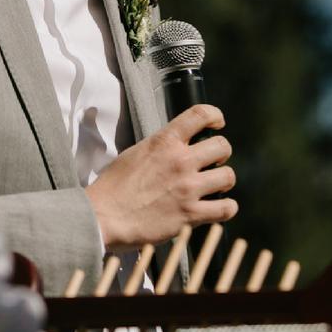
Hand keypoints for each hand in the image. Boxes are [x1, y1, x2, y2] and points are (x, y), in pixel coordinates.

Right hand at [86, 104, 237, 251]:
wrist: (103, 216)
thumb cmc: (113, 187)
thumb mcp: (135, 153)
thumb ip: (160, 148)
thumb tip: (174, 147)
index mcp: (164, 142)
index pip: (200, 114)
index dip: (215, 116)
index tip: (217, 123)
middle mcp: (180, 161)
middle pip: (222, 146)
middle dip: (221, 154)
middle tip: (213, 163)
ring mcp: (188, 188)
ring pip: (228, 176)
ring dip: (224, 181)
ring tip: (215, 186)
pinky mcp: (190, 214)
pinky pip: (226, 208)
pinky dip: (227, 208)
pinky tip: (219, 207)